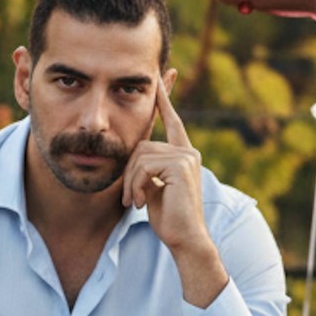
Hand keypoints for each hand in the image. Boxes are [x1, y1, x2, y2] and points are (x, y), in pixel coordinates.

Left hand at [123, 75, 228, 306]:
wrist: (186, 238)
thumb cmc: (169, 218)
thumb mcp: (154, 187)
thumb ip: (148, 168)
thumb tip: (135, 156)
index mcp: (183, 154)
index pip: (171, 120)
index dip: (164, 98)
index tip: (159, 76)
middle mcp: (188, 151)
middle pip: (141, 146)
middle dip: (128, 173)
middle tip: (129, 199)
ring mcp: (186, 156)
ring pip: (140, 156)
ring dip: (130, 182)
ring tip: (135, 202)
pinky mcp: (181, 165)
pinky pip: (144, 166)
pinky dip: (136, 185)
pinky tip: (141, 203)